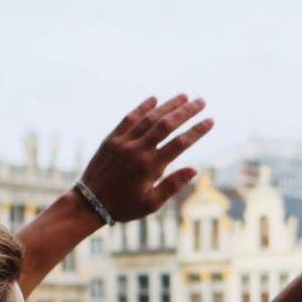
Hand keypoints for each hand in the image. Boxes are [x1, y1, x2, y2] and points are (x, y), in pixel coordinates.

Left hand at [79, 94, 212, 221]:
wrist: (90, 202)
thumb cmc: (124, 206)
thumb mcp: (151, 204)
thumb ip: (172, 185)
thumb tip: (194, 170)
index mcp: (150, 167)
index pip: (180, 143)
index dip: (197, 130)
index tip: (210, 120)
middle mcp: (138, 150)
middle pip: (167, 125)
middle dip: (186, 111)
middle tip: (201, 101)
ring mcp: (124, 142)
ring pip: (149, 118)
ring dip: (168, 105)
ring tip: (184, 96)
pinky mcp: (112, 138)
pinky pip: (129, 118)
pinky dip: (142, 107)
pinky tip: (154, 98)